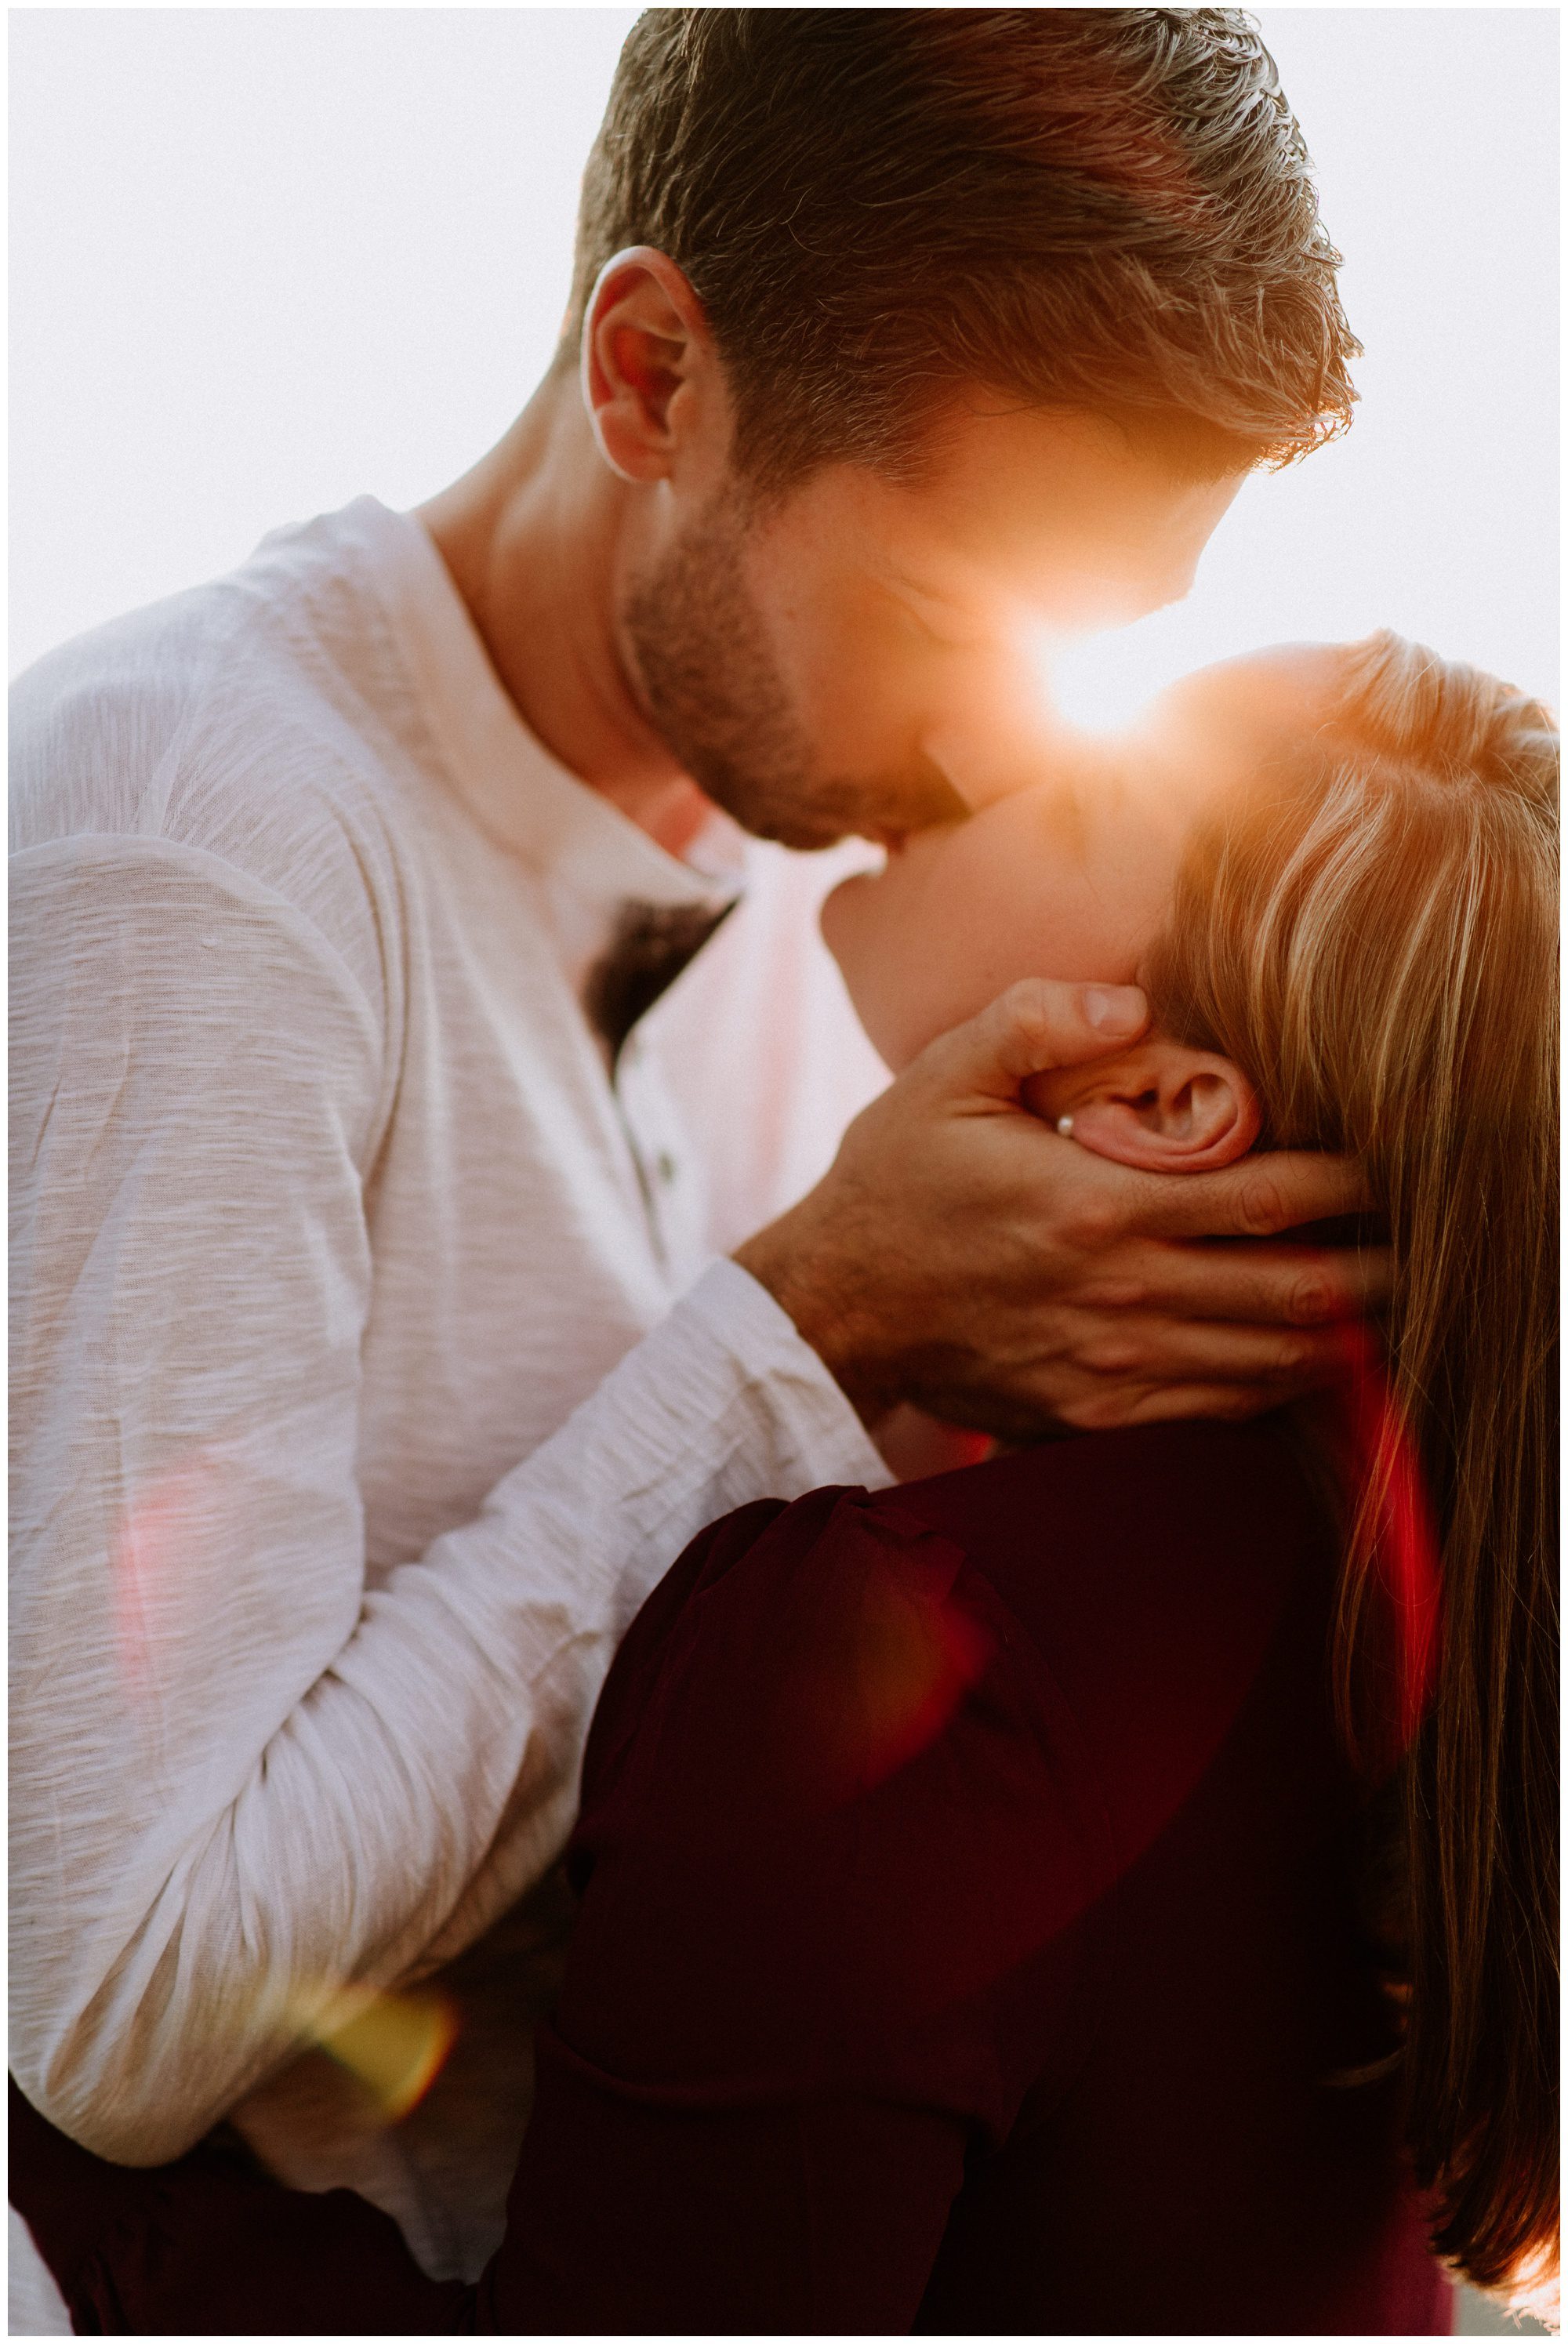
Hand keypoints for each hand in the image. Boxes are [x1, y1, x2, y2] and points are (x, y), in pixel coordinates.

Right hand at [733, 979, 1384, 1439]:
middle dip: (1377, 1269)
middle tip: (1432, 1244)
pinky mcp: (1094, 1415)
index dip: (1349, 1182)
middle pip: (1293, 1292)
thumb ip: (1041, 1017)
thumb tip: (1140, 1002)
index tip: (1395, 1162)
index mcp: (1097, 1206)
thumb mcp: (946, 1074)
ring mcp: (1111, 1367)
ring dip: (1342, 1336)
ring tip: (1393, 1305)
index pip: (1265, 1196)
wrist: (829, 1310)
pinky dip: (1278, 1388)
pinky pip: (1216, 1410)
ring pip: (1268, 1363)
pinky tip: (1310, 1361)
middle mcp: (1120, 1296)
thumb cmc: (891, 1185)